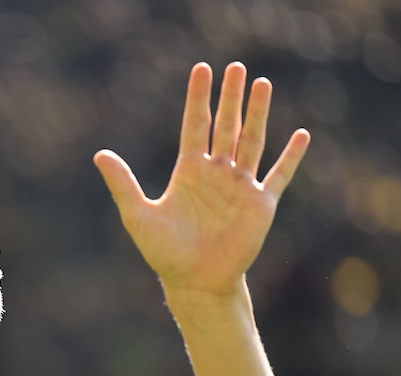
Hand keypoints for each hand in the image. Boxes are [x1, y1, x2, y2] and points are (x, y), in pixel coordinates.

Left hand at [93, 62, 309, 297]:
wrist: (195, 283)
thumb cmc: (164, 253)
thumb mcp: (138, 214)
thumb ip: (122, 184)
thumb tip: (99, 154)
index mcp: (189, 172)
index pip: (195, 126)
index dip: (199, 99)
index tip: (202, 69)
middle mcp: (216, 174)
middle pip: (226, 126)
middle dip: (231, 97)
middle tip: (236, 67)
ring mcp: (239, 187)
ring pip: (252, 141)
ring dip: (258, 114)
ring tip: (263, 84)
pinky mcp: (260, 204)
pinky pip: (278, 175)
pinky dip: (291, 157)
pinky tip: (302, 135)